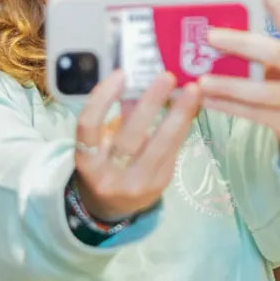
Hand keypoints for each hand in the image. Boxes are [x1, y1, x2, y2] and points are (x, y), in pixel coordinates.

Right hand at [72, 72, 201, 221]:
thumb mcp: (101, 143)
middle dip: (150, 103)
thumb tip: (143, 80)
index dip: (102, 98)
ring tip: (193, 91)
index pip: (89, 126)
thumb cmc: (103, 164)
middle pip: (130, 135)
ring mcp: (137, 183)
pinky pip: (173, 151)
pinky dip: (183, 127)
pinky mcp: (160, 185)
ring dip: (179, 115)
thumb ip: (119, 115)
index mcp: (86, 161)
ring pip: (160, 145)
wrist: (110, 207)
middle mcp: (109, 175)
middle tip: (166, 76)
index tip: (120, 73)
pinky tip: (191, 109)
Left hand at [200, 0, 279, 164]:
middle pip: (275, 52)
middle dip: (241, 44)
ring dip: (229, 85)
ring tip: (201, 80)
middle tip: (210, 37)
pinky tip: (205, 101)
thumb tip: (211, 22)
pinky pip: (254, 114)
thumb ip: (259, 42)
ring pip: (262, 91)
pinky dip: (228, 107)